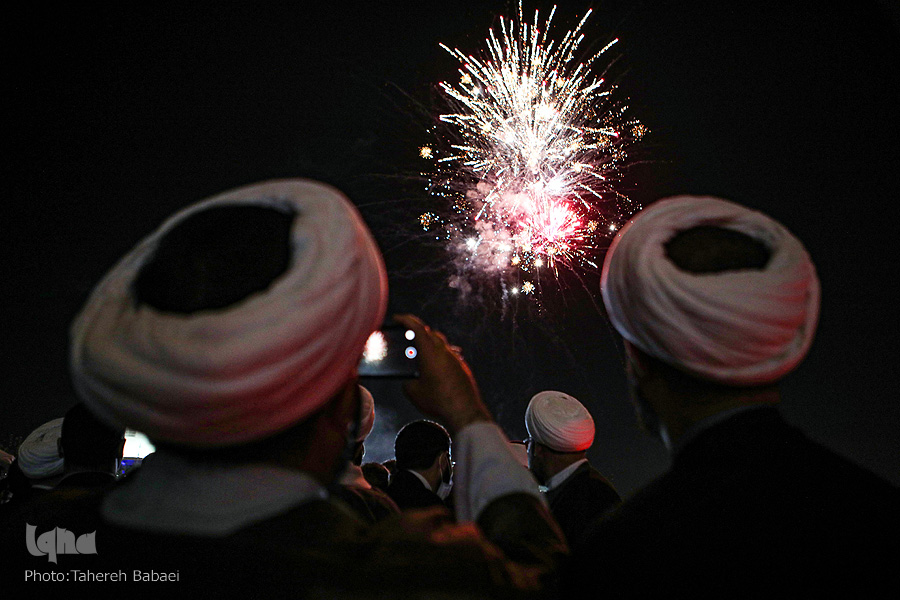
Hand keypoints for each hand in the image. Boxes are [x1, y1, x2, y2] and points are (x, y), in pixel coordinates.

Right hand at [393, 314, 491, 433]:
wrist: (464, 411)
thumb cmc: (440, 402)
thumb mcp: (414, 393)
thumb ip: (408, 383)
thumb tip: (410, 382)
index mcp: (431, 353)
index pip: (418, 328)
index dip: (406, 320)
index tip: (398, 318)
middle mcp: (444, 352)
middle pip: (431, 332)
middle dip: (418, 329)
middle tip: (408, 332)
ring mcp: (455, 359)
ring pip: (442, 343)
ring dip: (430, 341)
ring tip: (420, 348)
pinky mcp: (462, 368)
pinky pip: (449, 354)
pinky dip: (439, 354)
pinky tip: (435, 365)